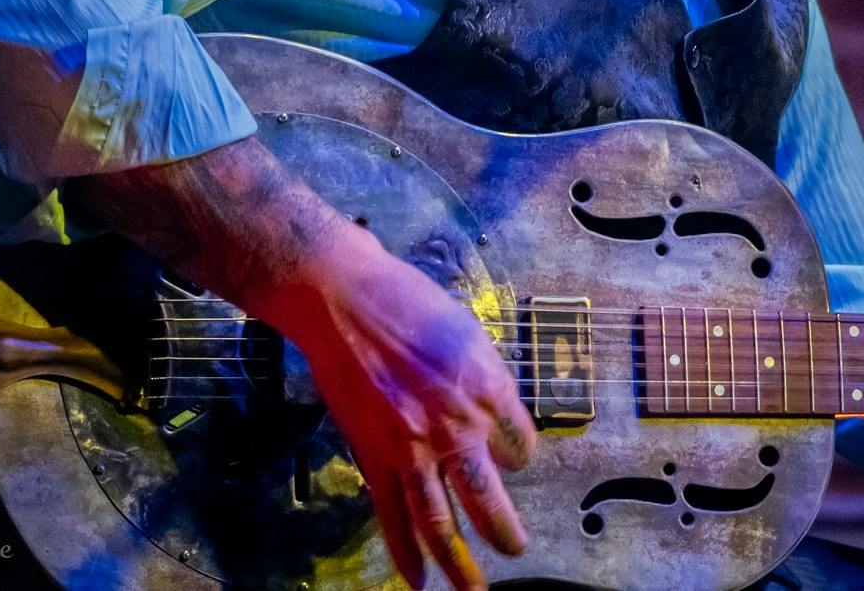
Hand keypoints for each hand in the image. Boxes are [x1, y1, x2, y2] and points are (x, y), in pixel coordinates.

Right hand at [284, 242, 537, 590]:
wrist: (343, 300)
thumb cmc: (410, 303)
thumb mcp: (469, 334)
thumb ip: (486, 382)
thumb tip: (495, 417)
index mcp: (487, 388)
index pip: (520, 444)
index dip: (519, 453)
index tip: (510, 455)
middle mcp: (455, 424)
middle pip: (487, 494)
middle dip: (504, 531)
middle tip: (516, 550)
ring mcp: (411, 447)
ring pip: (440, 520)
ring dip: (459, 562)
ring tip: (474, 590)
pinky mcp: (373, 456)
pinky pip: (392, 515)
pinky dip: (403, 551)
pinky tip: (416, 580)